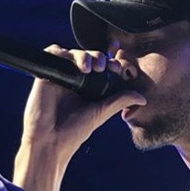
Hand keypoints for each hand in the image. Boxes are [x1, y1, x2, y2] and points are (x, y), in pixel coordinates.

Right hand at [21, 45, 145, 159]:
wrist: (51, 140)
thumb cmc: (75, 131)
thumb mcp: (102, 112)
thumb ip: (120, 101)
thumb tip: (143, 98)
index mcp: (91, 88)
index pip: (103, 67)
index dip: (112, 62)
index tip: (118, 66)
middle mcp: (77, 81)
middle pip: (90, 57)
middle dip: (99, 56)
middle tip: (102, 66)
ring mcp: (62, 76)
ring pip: (74, 53)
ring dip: (84, 54)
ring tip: (89, 68)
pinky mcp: (46, 74)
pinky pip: (53, 52)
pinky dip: (61, 51)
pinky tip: (70, 62)